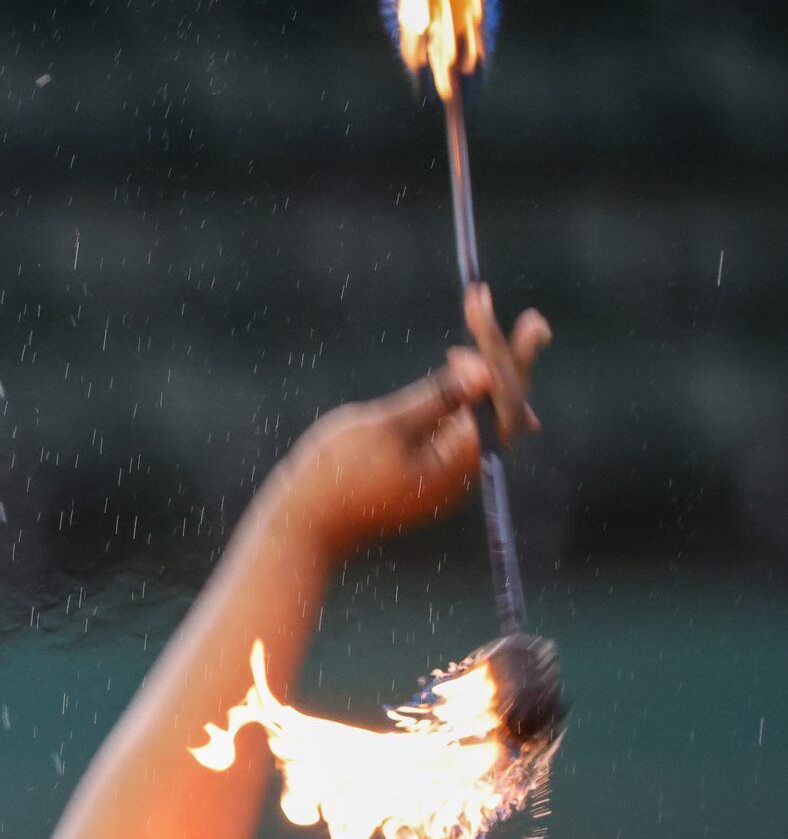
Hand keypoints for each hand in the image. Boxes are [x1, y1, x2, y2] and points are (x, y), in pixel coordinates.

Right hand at [280, 286, 551, 560]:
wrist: (302, 529)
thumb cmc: (332, 478)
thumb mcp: (384, 426)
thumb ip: (438, 397)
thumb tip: (485, 370)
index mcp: (454, 464)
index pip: (500, 401)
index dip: (499, 352)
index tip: (488, 310)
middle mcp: (460, 476)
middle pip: (504, 412)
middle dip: (513, 363)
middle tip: (536, 323)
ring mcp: (446, 479)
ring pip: (487, 422)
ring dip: (496, 379)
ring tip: (509, 338)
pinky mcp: (428, 477)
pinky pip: (463, 434)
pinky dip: (469, 401)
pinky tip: (470, 377)